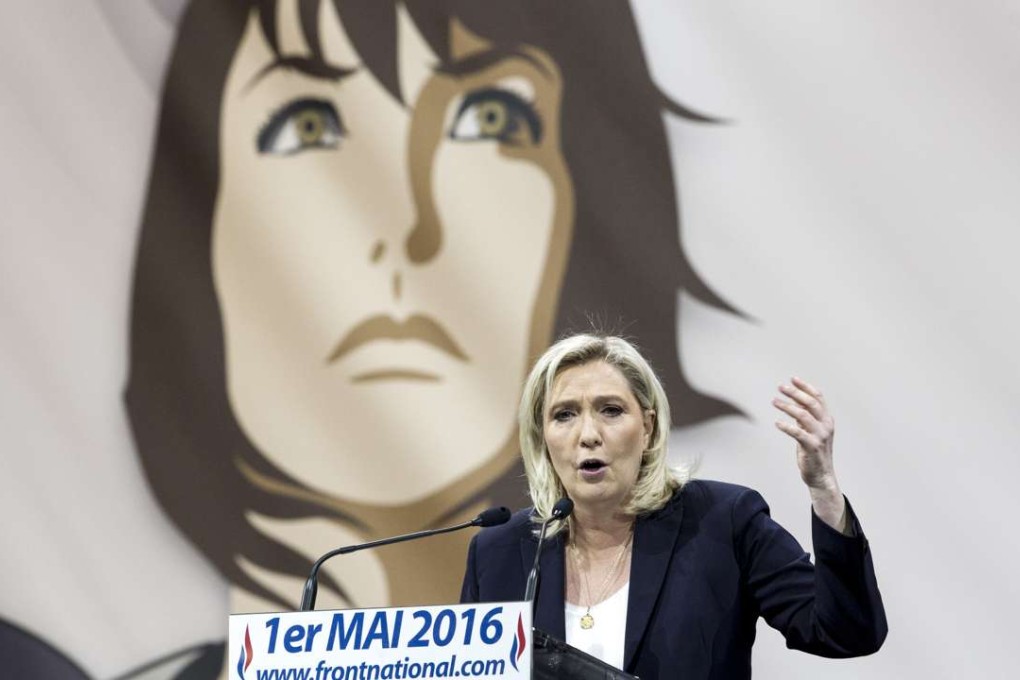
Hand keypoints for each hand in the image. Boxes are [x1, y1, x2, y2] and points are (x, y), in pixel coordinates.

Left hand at [773, 377, 847, 531]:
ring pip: (803, 415)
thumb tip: (794, 402)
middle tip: (780, 387)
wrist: (821, 476)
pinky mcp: (812, 447)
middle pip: (811, 403)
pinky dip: (786, 426)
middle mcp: (826, 426)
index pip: (818, 398)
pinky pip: (798, 433)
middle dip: (795, 393)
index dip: (805, 387)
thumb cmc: (814, 452)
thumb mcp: (811, 431)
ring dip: (787, 407)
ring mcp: (820, 436)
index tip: (792, 379)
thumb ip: (805, 418)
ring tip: (774, 401)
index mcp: (827, 420)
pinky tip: (777, 423)